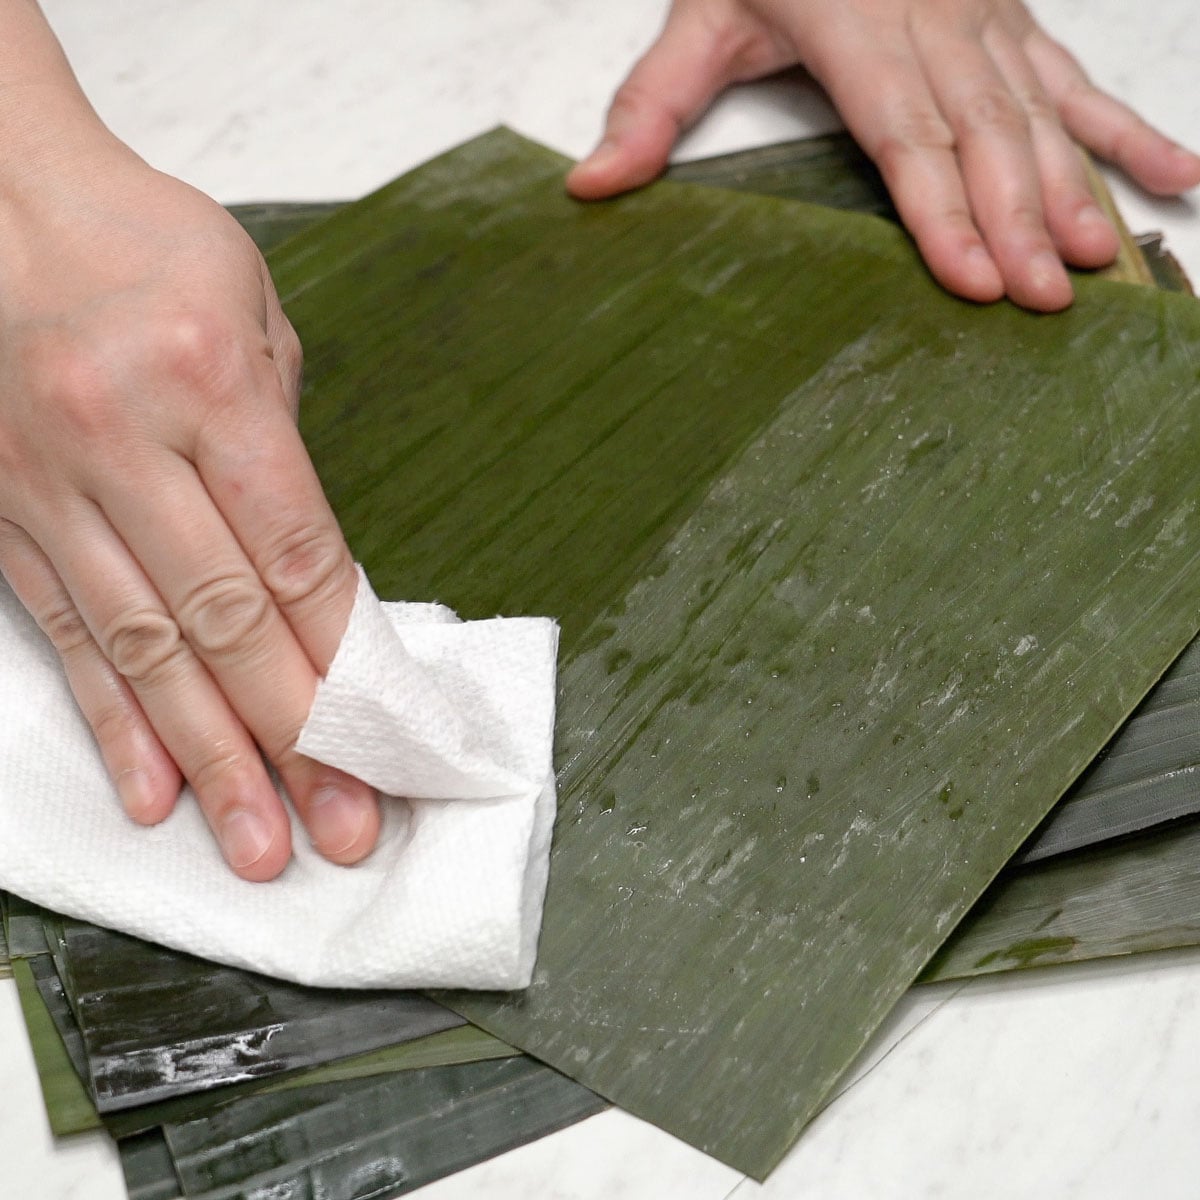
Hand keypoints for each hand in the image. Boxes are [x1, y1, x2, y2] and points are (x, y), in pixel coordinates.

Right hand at [0, 138, 379, 880]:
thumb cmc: (148, 250)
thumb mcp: (253, 314)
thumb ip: (284, 450)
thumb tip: (317, 584)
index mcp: (206, 378)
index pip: (295, 553)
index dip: (343, 656)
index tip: (386, 734)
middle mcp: (122, 440)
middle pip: (226, 621)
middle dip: (294, 736)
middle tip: (343, 825)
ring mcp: (51, 484)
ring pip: (144, 650)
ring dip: (209, 760)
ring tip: (259, 844)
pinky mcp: (4, 516)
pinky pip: (63, 636)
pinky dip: (113, 720)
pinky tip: (152, 792)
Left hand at [567, 0, 1199, 310]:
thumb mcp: (700, 12)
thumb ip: (652, 102)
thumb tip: (591, 187)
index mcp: (857, 26)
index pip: (905, 136)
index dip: (942, 210)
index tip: (971, 279)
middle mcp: (934, 20)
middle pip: (983, 135)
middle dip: (1018, 222)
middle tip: (1047, 301)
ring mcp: (984, 17)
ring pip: (1038, 111)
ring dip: (1072, 189)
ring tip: (1102, 259)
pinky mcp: (1011, 18)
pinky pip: (1076, 78)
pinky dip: (1124, 131)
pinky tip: (1174, 175)